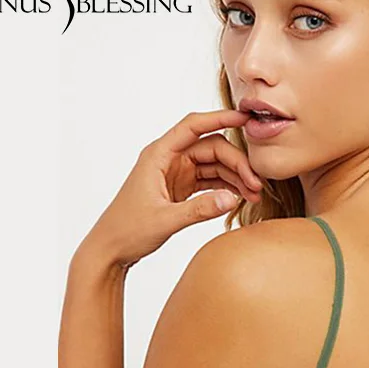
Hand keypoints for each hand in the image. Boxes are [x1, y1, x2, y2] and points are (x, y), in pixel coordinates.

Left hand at [84, 108, 261, 268]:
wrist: (111, 249)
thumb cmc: (127, 230)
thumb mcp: (165, 221)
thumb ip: (199, 210)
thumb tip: (232, 199)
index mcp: (158, 155)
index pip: (193, 126)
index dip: (220, 118)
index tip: (245, 119)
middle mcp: (169, 159)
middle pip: (212, 148)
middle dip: (237, 163)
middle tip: (256, 185)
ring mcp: (176, 173)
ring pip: (214, 165)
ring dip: (235, 177)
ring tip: (254, 196)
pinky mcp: (181, 187)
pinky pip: (210, 180)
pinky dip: (226, 187)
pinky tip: (241, 199)